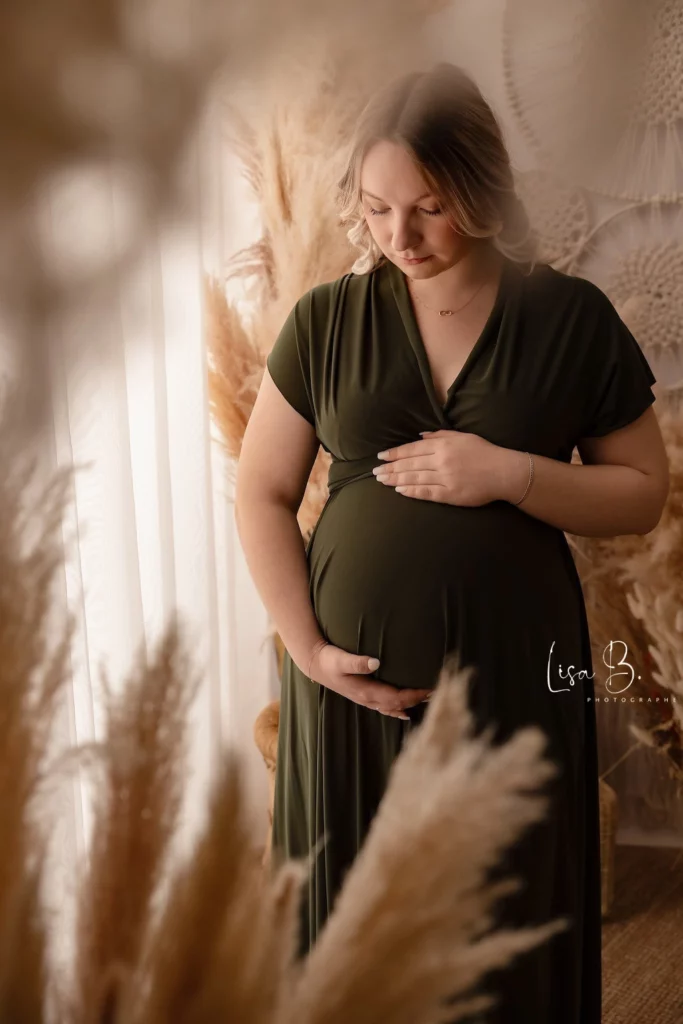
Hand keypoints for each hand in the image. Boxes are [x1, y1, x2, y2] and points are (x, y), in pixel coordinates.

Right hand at [306, 641, 432, 719]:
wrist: (315, 665)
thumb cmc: (329, 660)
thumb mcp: (341, 659)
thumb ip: (358, 662)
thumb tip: (376, 662)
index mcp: (365, 691)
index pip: (396, 698)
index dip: (413, 695)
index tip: (430, 689)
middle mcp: (367, 699)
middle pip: (397, 705)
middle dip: (416, 700)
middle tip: (437, 693)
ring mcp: (365, 699)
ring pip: (392, 708)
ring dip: (410, 705)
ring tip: (427, 702)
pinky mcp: (364, 695)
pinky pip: (384, 707)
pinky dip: (397, 710)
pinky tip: (405, 712)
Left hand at [373, 429, 518, 505]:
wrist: (504, 472)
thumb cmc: (484, 452)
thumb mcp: (463, 436)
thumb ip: (440, 435)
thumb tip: (420, 436)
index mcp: (443, 445)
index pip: (413, 449)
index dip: (395, 453)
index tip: (381, 456)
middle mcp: (441, 460)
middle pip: (410, 464)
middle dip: (390, 468)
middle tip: (375, 472)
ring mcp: (445, 478)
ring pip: (415, 478)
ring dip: (396, 479)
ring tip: (382, 480)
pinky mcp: (451, 494)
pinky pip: (427, 492)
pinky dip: (412, 491)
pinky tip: (400, 491)